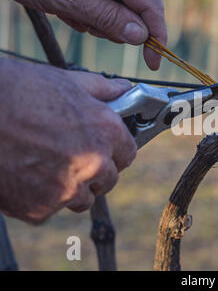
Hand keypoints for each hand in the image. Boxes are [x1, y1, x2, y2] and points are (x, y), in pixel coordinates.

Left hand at [0, 0, 166, 69]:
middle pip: (139, 11)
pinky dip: (88, 19)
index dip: (157, 35)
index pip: (150, 5)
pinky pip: (104, 12)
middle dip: (120, 29)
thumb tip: (141, 35)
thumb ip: (107, 17)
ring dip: (100, 25)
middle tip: (90, 26)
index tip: (154, 61)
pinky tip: (68, 11)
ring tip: (72, 14)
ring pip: (121, 15)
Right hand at [0, 58, 136, 223]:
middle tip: (69, 155)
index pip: (128, 154)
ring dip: (70, 188)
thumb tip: (124, 88)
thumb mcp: (66, 81)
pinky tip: (25, 175)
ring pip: (82, 199)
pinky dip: (40, 198)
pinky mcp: (40, 208)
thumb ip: (103, 90)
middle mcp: (94, 164)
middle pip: (108, 179)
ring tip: (44, 164)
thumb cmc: (17, 91)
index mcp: (106, 132)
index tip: (104, 149)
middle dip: (94, 171)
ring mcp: (67, 189)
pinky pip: (50, 209)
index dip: (115, 151)